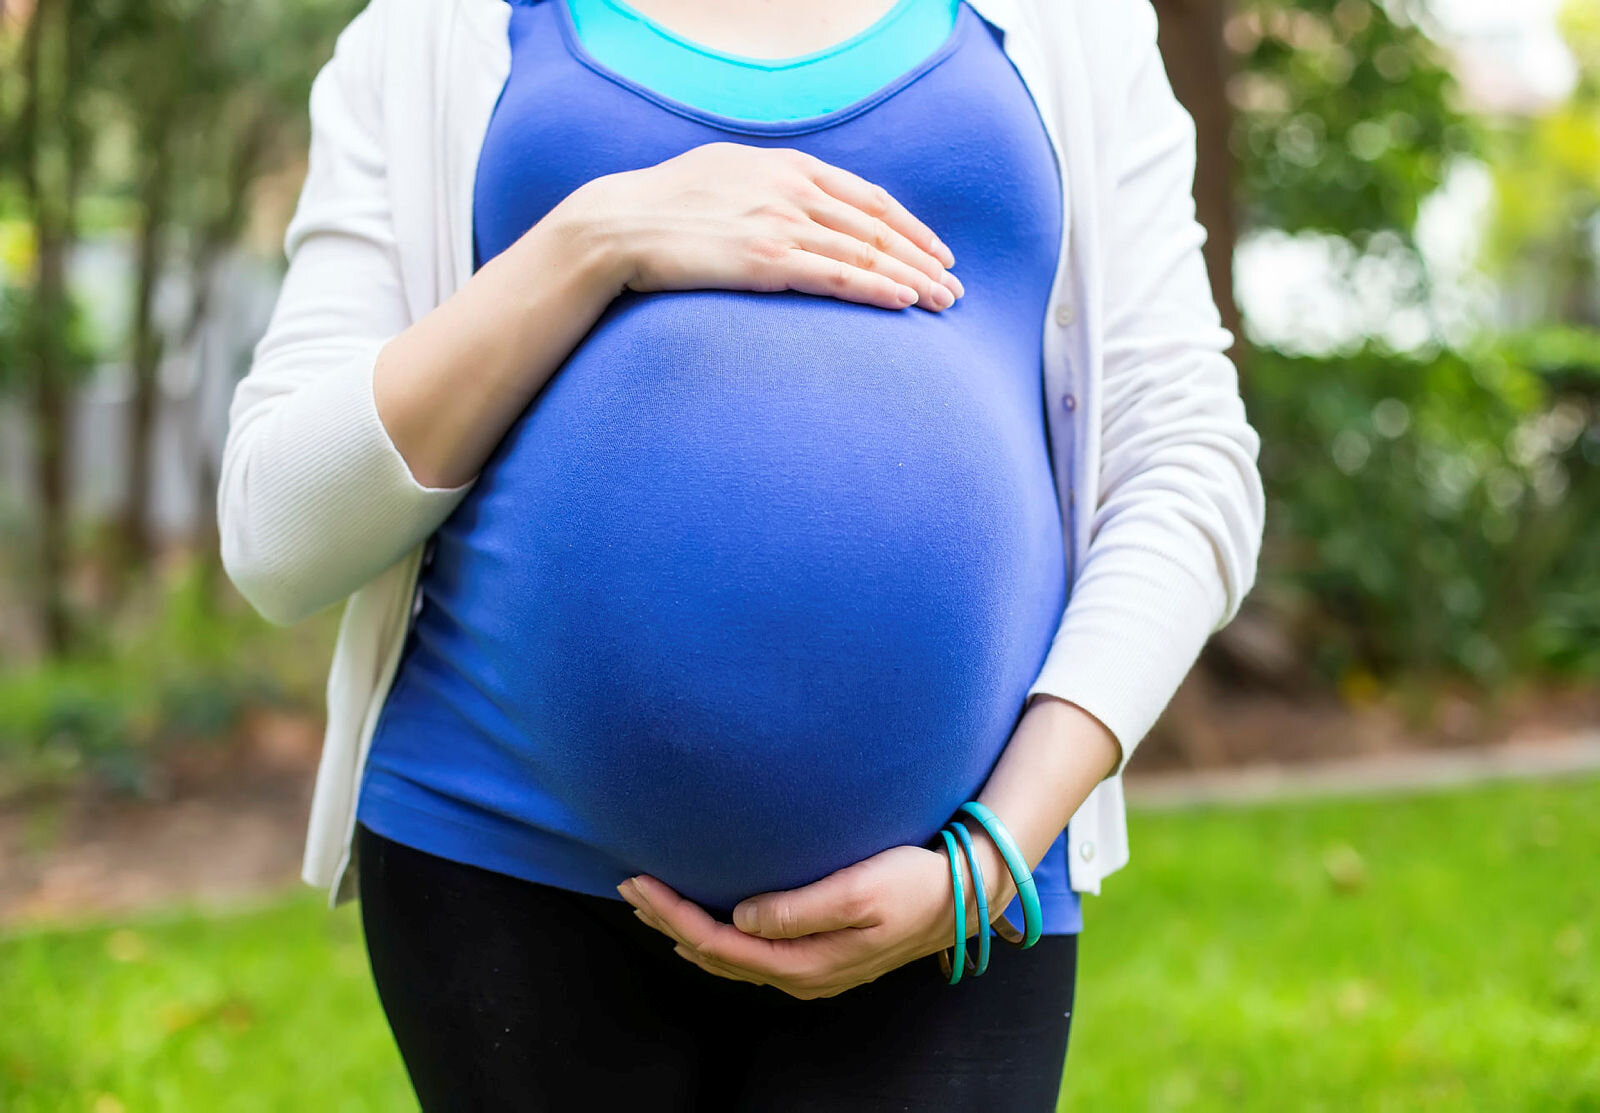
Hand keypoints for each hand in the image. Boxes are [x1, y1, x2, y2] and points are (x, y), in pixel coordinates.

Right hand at [569, 141, 964, 312]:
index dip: (909, 227)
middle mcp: (792, 190)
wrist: (616, 224)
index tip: (937, 251)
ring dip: (912, 279)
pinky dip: (877, 289)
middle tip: (954, 287)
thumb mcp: (725, 176)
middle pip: (877, 227)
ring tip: (943, 303)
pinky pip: (836, 276)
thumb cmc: (664, 207)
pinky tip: (905, 303)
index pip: (868, 197)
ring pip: (866, 253)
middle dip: (923, 259)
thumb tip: (797, 205)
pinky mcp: (765, 259)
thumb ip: (769, 187)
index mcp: (788, 167)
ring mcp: (780, 223)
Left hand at [616, 840, 992, 999]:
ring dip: (687, 930)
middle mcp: (800, 976)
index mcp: (805, 964)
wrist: (960, 896)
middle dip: (669, 922)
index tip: (642, 883)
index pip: (720, 945)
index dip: (675, 916)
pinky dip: (716, 935)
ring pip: (730, 958)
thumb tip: (741, 917)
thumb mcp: (859, 891)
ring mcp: (809, 970)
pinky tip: (706, 918)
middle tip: (629, 887)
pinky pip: (750, 954)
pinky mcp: (817, 955)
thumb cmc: (912, 884)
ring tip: (652, 901)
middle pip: (716, 957)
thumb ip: (797, 910)